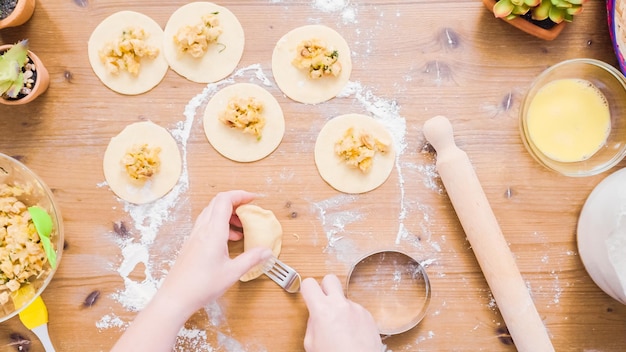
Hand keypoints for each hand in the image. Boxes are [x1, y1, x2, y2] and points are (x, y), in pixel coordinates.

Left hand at [157, 190, 271, 315]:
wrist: (175, 297)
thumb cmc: (201, 286)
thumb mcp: (232, 273)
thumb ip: (251, 259)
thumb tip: (266, 251)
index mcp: (213, 232)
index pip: (225, 200)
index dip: (240, 195)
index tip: (253, 198)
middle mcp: (202, 230)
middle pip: (217, 203)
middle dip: (235, 202)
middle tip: (249, 211)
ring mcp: (194, 236)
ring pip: (211, 213)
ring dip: (227, 214)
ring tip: (241, 228)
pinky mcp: (191, 243)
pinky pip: (206, 225)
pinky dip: (219, 225)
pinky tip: (227, 240)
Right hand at [300, 274, 382, 351]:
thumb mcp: (311, 344)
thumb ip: (312, 324)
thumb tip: (315, 316)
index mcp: (322, 310)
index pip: (309, 283)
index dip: (306, 288)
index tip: (308, 294)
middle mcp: (340, 305)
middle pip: (330, 278)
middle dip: (324, 287)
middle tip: (323, 300)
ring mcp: (356, 308)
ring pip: (344, 298)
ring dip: (340, 307)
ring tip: (340, 328)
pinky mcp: (368, 315)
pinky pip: (356, 310)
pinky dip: (352, 318)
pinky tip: (351, 332)